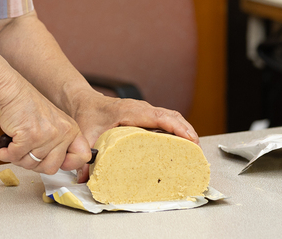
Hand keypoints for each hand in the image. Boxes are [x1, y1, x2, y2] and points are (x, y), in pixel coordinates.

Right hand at [0, 81, 92, 173]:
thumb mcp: (53, 122)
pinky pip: (12, 157)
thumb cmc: (27, 105)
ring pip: (30, 165)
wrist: (11, 90)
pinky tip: (0, 144)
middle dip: (33, 164)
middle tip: (23, 152)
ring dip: (16, 157)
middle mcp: (62, 133)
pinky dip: (2, 153)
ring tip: (12, 144)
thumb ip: (58, 143)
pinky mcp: (28, 136)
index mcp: (71, 130)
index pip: (82, 156)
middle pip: (51, 168)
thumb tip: (55, 167)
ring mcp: (46, 136)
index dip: (68, 164)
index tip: (52, 160)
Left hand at [70, 92, 198, 182]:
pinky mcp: (146, 117)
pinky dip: (178, 131)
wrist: (84, 102)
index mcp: (128, 111)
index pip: (158, 116)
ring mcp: (145, 112)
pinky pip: (167, 121)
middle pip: (171, 116)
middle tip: (197, 152)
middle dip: (187, 132)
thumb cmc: (87, 115)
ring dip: (185, 132)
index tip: (190, 139)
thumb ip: (85, 157)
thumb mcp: (86, 135)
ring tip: (194, 152)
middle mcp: (140, 109)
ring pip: (172, 118)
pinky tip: (182, 146)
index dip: (176, 127)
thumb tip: (84, 179)